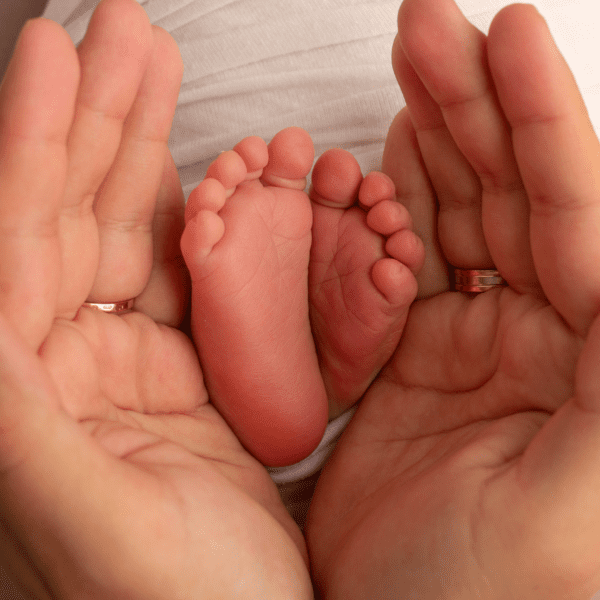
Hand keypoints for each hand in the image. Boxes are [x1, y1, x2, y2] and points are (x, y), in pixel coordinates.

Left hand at [0, 2, 310, 597]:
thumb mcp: (97, 530)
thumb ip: (22, 432)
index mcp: (20, 403)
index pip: (17, 244)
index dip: (31, 142)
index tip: (53, 52)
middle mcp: (57, 373)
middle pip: (71, 217)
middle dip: (95, 119)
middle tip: (123, 33)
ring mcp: (123, 366)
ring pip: (129, 234)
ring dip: (143, 150)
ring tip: (155, 70)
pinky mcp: (181, 371)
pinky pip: (184, 276)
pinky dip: (197, 218)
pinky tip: (203, 169)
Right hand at [307, 1, 599, 597]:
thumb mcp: (578, 510)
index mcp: (595, 366)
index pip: (574, 217)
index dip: (541, 121)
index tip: (506, 35)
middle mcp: (544, 343)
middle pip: (510, 198)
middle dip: (474, 105)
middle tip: (428, 26)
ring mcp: (472, 347)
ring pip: (456, 219)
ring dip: (434, 140)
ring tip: (412, 64)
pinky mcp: (412, 361)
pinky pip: (405, 264)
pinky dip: (395, 208)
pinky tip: (392, 155)